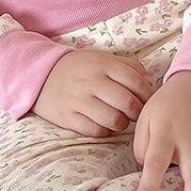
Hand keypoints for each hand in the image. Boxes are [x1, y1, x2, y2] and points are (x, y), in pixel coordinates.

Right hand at [33, 49, 154, 136]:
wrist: (41, 75)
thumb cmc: (80, 68)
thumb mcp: (103, 58)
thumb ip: (128, 66)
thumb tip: (148, 82)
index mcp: (104, 64)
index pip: (137, 82)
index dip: (147, 95)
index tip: (147, 100)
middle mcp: (92, 81)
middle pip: (127, 103)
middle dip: (136, 112)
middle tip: (134, 114)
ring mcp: (79, 100)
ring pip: (113, 120)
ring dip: (121, 124)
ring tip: (119, 120)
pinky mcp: (67, 117)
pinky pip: (95, 131)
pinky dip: (104, 132)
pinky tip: (103, 125)